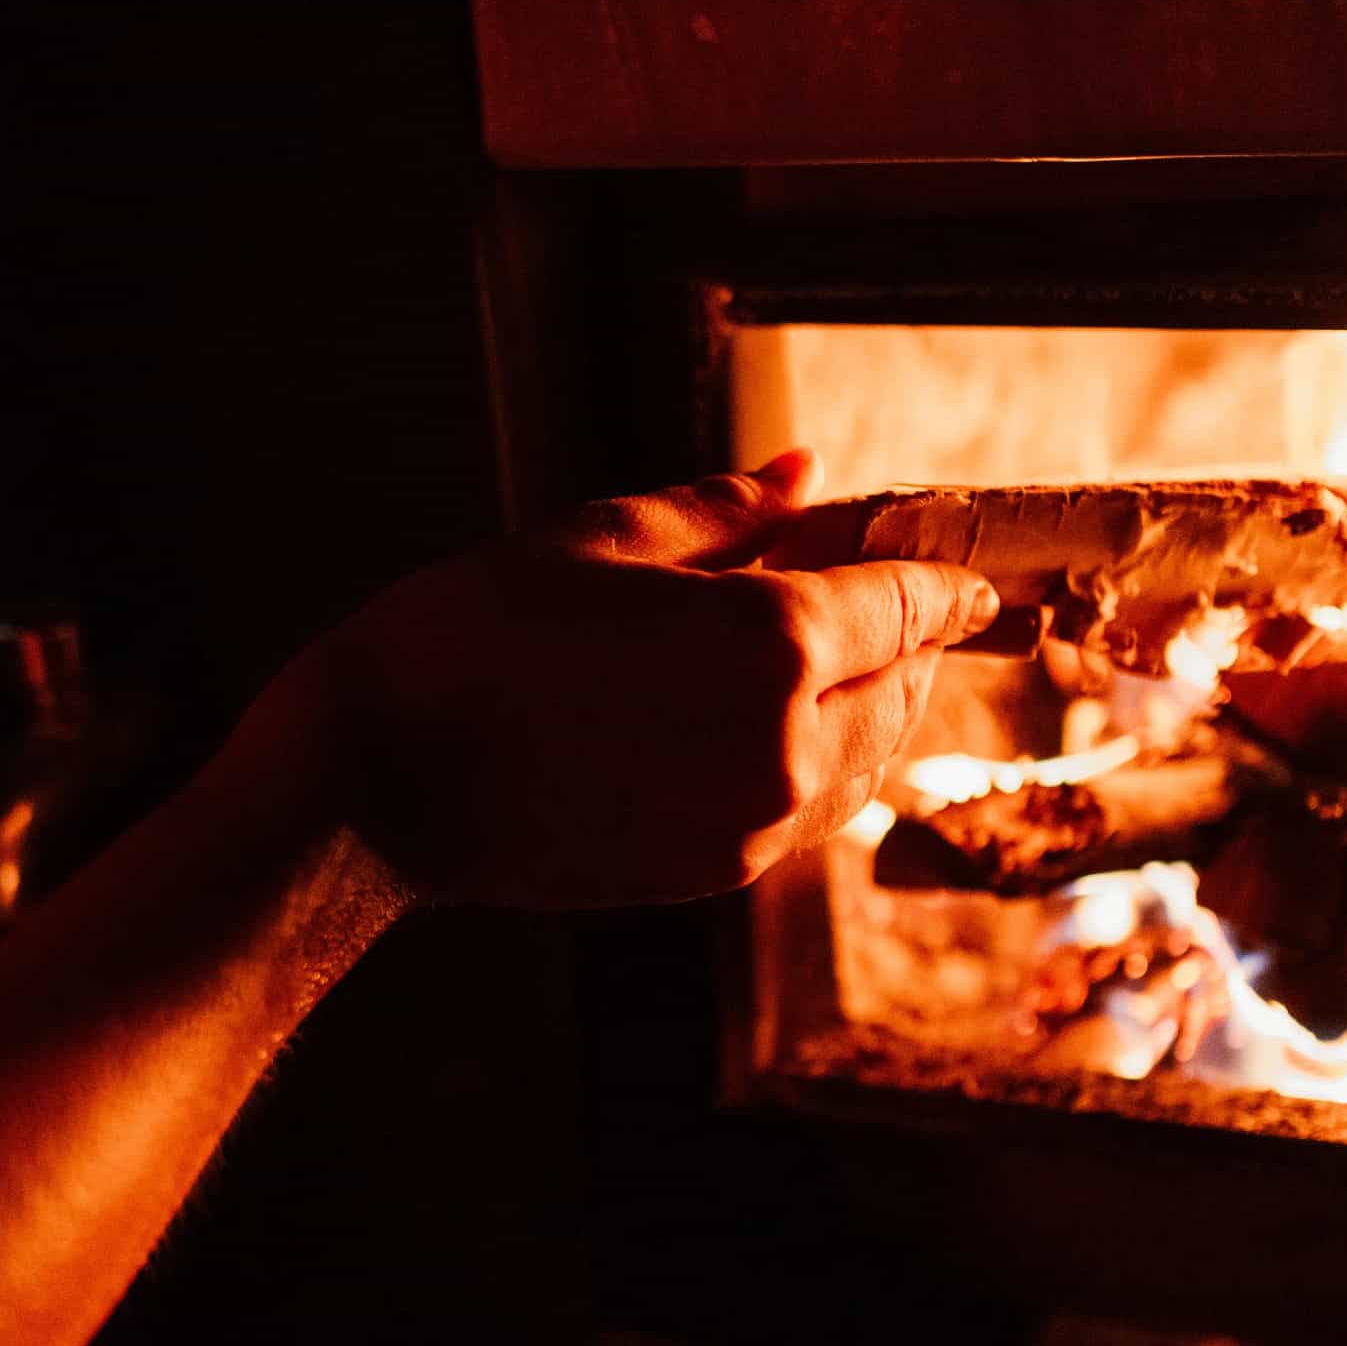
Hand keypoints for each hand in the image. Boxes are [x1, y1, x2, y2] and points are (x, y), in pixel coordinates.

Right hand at [251, 453, 998, 908]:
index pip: (909, 603)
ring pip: (868, 760)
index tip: (971, 566)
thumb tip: (807, 471)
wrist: (375, 783)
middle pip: (906, 688)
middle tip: (888, 590)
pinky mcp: (716, 874)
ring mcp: (755, 822)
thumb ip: (728, 511)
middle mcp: (788, 744)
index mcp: (774, 642)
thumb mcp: (603, 539)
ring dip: (871, 705)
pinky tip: (768, 717)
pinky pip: (809, 809)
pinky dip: (818, 758)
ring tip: (832, 653)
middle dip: (911, 638)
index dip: (948, 575)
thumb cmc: (471, 635)